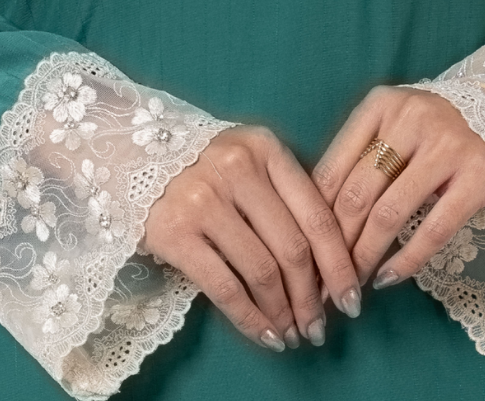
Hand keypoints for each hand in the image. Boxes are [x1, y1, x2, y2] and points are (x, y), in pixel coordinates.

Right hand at [143, 125, 360, 351]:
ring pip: (262, 271)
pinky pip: (225, 288)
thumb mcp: (250, 160)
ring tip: (293, 334)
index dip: (339, 262)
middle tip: (319, 327)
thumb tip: (329, 267)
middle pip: (292, 247)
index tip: (353, 296)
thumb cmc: (206, 164)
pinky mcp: (175, 232)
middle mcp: (237, 169)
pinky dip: (251, 320)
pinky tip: (266, 335)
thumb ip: (287, 195)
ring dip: (284, 313)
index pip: (316, 213)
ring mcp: (203, 199)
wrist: (131, 152)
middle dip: (313, 297)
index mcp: (266, 148)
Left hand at [312, 86, 484, 292]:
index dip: (312, 217)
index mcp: (379, 106)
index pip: (331, 169)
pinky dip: (407, 260)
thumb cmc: (437, 126)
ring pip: (389, 214)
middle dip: (334, 246)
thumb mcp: (394, 124)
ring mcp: (446, 148)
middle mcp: (409, 120)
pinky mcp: (479, 177)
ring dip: (365, 258)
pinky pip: (434, 229)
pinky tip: (390, 278)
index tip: (304, 252)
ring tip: (353, 285)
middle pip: (356, 195)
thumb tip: (314, 215)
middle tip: (324, 280)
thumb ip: (358, 156)